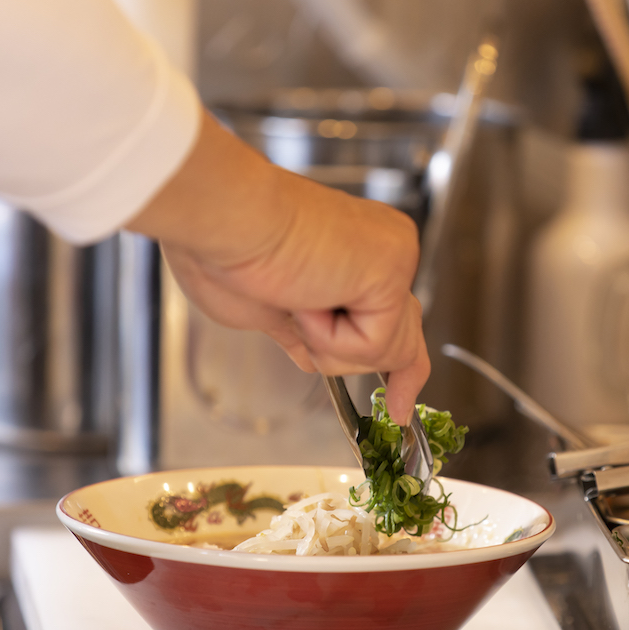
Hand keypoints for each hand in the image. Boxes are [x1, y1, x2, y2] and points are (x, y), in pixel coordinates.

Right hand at [125, 110, 429, 424]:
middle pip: (406, 333)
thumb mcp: (266, 309)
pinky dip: (331, 339)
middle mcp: (382, 248)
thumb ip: (299, 332)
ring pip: (389, 349)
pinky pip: (375, 344)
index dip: (399, 364)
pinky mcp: (392, 270)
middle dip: (399, 376)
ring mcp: (393, 258)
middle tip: (401, 410)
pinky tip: (306, 299)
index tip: (402, 405)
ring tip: (296, 304)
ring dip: (332, 347)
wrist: (222, 219)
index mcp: (356, 251)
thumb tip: (310, 355)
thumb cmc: (224, 250)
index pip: (394, 315)